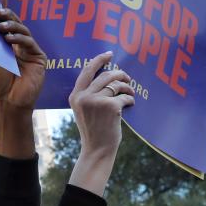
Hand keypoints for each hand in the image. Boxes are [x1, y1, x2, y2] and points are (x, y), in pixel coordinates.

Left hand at [0, 0, 46, 113]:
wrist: (8, 103)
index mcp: (8, 46)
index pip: (7, 24)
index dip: (5, 9)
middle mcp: (20, 47)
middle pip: (16, 24)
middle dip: (7, 15)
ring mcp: (31, 51)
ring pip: (23, 31)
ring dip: (12, 26)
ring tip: (0, 27)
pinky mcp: (39, 58)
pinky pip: (30, 43)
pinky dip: (19, 39)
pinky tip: (9, 39)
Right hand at [67, 53, 134, 192]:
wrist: (97, 150)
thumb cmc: (94, 130)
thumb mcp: (85, 110)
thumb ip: (90, 94)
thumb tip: (108, 74)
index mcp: (75, 96)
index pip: (87, 70)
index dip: (99, 60)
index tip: (109, 54)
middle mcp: (84, 96)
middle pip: (106, 75)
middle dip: (120, 74)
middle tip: (128, 78)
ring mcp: (96, 101)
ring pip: (117, 84)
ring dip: (127, 87)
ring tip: (130, 94)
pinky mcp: (110, 106)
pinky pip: (125, 96)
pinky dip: (130, 99)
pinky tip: (130, 105)